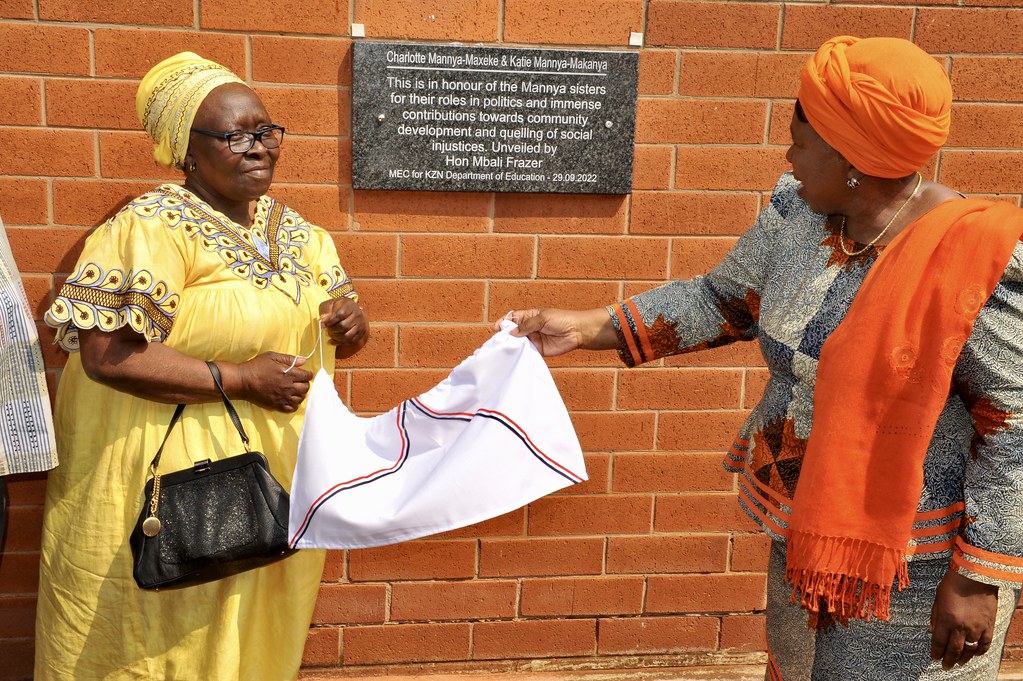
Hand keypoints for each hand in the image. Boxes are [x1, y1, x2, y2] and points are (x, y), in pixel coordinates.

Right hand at [230, 352, 313, 412]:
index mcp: (288, 374)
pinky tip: (290, 399)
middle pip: (305, 388)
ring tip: (295, 391)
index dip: (309, 374)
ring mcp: (282, 397)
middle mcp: (288, 387)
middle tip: (300, 382)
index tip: (307, 374)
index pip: (306, 376)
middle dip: (305, 384)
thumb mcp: (272, 357)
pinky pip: (291, 408)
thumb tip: (303, 361)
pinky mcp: (276, 405)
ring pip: (300, 399)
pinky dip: (294, 405)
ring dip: (300, 394)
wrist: (242, 381)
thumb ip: (289, 359)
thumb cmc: (256, 367)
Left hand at [319, 297, 368, 358]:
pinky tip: (332, 341)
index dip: (330, 321)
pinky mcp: (360, 333)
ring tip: (329, 334)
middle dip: (332, 330)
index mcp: (349, 305)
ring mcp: (360, 325)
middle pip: (344, 326)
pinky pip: (350, 341)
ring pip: (347, 336)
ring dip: (335, 337)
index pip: (340, 315)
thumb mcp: (330, 304)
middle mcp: (357, 314)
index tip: (323, 324)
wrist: (352, 312)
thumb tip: (323, 319)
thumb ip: (325, 310)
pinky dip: (339, 342)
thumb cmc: (338, 307)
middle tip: (326, 329)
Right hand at [496, 307, 618, 355]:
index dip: (503, 322)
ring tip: (504, 349)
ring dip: (512, 345)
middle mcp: (529, 328)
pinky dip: (520, 354)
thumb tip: (512, 333)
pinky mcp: (538, 350)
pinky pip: (526, 352)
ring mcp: (533, 339)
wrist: (577, 331)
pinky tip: (515, 356)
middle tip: (498, 341)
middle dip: (505, 335)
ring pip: (518, 343)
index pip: (512, 318)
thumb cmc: (562, 319)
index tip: (496, 328)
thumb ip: (527, 325)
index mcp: (529, 316)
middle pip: (513, 331)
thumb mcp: (542, 318)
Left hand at [929, 569, 998, 669]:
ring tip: (959, 663)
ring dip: (963, 658)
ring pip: (969, 650)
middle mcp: (961, 627)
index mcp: (945, 620)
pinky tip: (974, 654)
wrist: (975, 576)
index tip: (934, 657)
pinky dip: (979, 652)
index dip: (936, 652)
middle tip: (945, 666)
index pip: (938, 642)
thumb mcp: (937, 599)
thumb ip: (935, 617)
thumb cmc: (952, 584)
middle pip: (953, 650)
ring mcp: (976, 628)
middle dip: (948, 660)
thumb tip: (931, 631)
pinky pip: (985, 644)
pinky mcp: (988, 626)